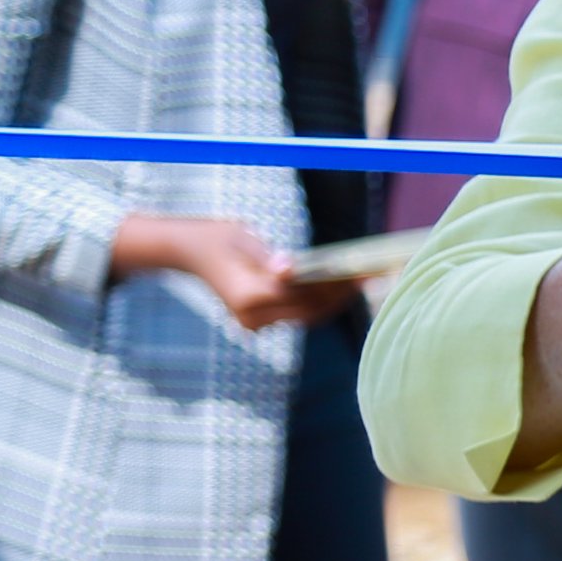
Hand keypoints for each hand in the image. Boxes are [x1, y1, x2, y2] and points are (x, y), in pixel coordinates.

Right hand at [109, 215, 349, 329]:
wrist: (189, 252)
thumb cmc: (217, 237)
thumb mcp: (241, 237)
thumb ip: (266, 256)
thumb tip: (288, 269)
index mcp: (247, 296)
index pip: (302, 294)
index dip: (334, 285)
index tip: (362, 273)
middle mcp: (251, 316)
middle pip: (310, 309)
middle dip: (342, 293)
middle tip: (373, 274)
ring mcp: (254, 323)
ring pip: (308, 316)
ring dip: (335, 300)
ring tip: (363, 279)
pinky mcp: (259, 322)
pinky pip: (298, 314)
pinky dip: (320, 301)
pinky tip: (342, 285)